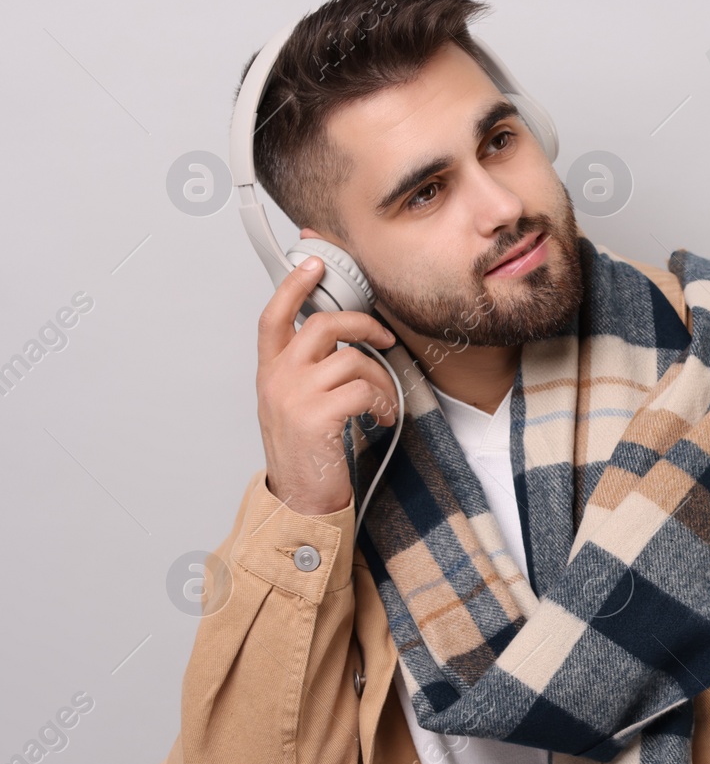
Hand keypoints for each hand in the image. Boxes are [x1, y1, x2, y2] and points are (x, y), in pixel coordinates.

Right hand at [256, 255, 399, 515]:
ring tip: (384, 402)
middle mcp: (276, 379)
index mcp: (270, 373)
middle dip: (363, 326)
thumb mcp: (296, 404)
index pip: (273, 316)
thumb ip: (309, 371)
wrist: (300, 501)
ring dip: (381, 379)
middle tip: (385, 340)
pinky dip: (382, 401)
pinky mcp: (316, 416)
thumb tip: (347, 342)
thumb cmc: (306, 452)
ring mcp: (294, 396)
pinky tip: (382, 417)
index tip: (314, 263)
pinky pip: (364, 389)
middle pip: (322, 326)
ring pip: (352, 359)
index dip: (293, 285)